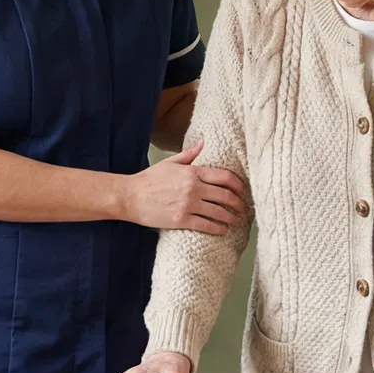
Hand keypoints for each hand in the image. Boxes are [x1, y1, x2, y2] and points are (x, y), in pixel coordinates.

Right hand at [122, 142, 246, 234]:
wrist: (130, 196)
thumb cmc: (148, 179)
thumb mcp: (169, 163)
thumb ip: (189, 154)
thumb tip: (204, 142)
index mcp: (192, 172)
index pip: (224, 177)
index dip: (238, 185)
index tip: (243, 191)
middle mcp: (193, 188)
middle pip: (225, 195)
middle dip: (238, 204)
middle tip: (244, 209)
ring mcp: (188, 205)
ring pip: (218, 212)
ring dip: (231, 218)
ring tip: (236, 221)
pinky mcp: (181, 220)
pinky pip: (206, 225)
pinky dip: (218, 229)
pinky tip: (223, 230)